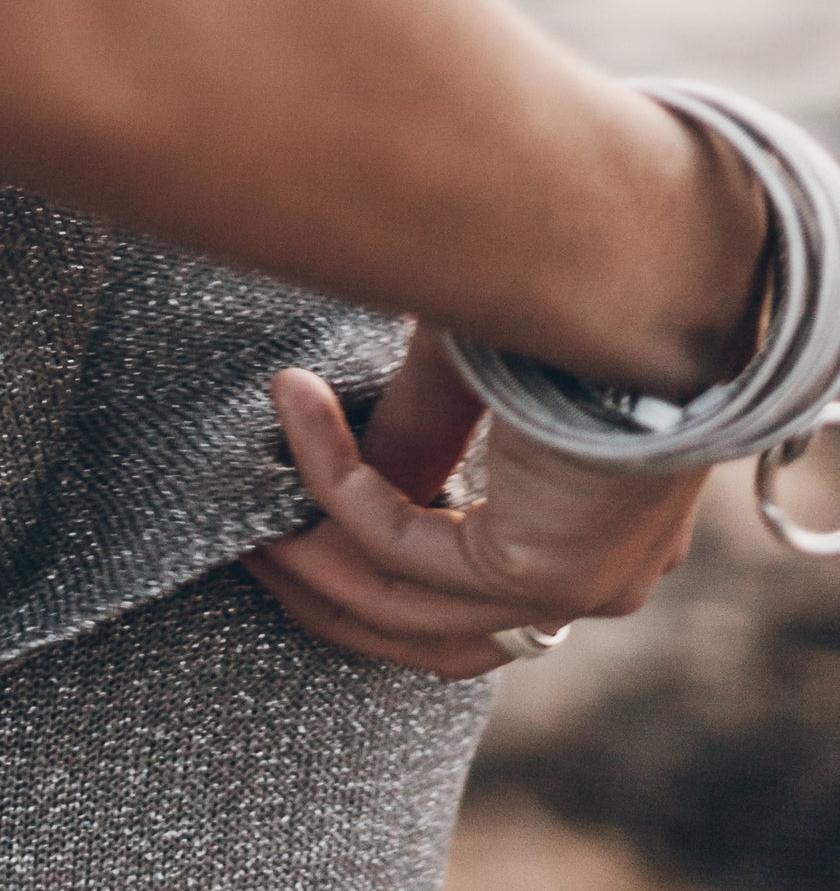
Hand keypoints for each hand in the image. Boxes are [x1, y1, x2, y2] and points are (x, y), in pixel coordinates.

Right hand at [243, 327, 706, 679]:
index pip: (465, 598)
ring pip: (402, 608)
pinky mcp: (545, 570)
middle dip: (319, 584)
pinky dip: (332, 480)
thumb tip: (360, 476)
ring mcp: (579, 585)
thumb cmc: (576, 285)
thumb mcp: (475, 371)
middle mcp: (598, 576)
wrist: (640, 258)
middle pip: (424, 632)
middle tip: (250, 538)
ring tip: (251, 512)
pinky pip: (400, 545)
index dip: (365, 565)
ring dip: (310, 558)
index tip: (288, 515)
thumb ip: (418, 433)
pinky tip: (295, 404)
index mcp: (598, 533)